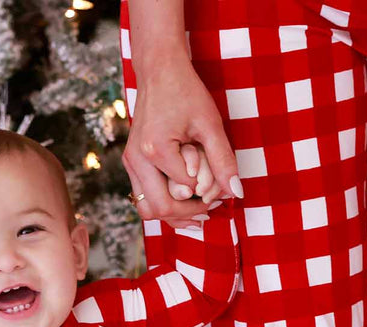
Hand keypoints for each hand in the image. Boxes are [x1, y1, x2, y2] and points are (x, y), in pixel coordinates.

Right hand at [124, 58, 239, 226]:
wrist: (159, 71)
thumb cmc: (186, 92)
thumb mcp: (210, 124)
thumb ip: (223, 160)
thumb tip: (236, 193)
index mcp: (156, 150)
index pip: (185, 188)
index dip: (207, 193)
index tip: (223, 190)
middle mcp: (137, 160)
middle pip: (159, 209)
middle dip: (186, 215)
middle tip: (209, 213)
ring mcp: (130, 163)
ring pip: (146, 209)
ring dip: (171, 216)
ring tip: (196, 215)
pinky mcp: (131, 162)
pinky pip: (143, 196)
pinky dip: (162, 203)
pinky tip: (182, 202)